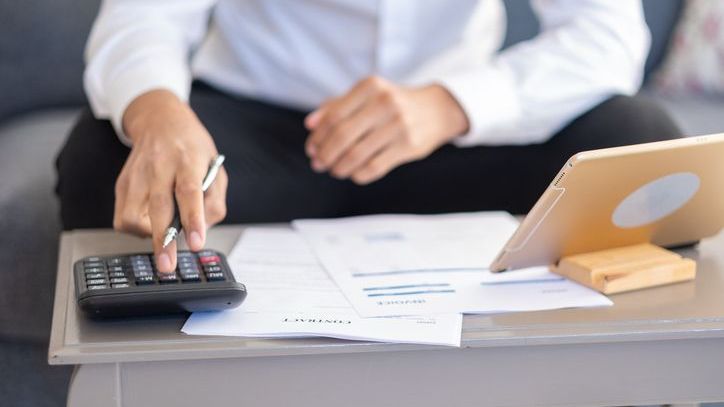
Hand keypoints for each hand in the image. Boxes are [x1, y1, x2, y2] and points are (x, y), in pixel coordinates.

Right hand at [115, 89, 227, 271]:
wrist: (160, 121)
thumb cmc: (192, 148)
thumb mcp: (216, 168)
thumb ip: (214, 201)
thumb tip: (203, 229)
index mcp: (187, 160)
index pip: (189, 192)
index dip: (193, 220)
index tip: (195, 243)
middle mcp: (159, 166)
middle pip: (158, 207)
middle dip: (162, 241)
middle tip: (167, 266)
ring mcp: (137, 175)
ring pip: (133, 216)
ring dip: (148, 236)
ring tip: (163, 237)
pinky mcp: (122, 184)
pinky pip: (123, 218)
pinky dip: (137, 230)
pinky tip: (151, 224)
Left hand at [304, 76, 468, 183]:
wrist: (437, 109)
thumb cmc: (393, 103)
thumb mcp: (367, 96)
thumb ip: (337, 106)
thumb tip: (310, 125)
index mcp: (370, 86)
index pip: (333, 116)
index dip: (318, 136)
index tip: (311, 149)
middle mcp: (384, 102)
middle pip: (342, 136)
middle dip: (325, 155)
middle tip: (318, 164)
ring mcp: (398, 125)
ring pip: (356, 155)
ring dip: (339, 168)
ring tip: (335, 170)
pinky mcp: (409, 146)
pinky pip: (374, 168)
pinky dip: (358, 175)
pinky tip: (354, 174)